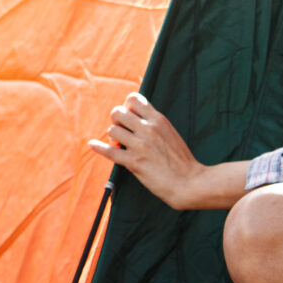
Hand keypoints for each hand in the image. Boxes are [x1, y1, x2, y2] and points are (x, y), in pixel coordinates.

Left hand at [91, 91, 213, 209]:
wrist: (190, 182)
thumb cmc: (181, 160)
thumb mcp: (170, 133)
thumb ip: (154, 123)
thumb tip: (135, 117)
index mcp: (158, 120)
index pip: (133, 99)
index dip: (127, 106)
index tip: (129, 116)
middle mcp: (148, 129)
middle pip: (118, 112)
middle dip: (116, 121)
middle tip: (122, 132)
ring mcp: (140, 145)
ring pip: (112, 130)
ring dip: (113, 138)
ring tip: (119, 144)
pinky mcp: (134, 162)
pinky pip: (110, 152)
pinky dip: (99, 148)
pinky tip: (93, 145)